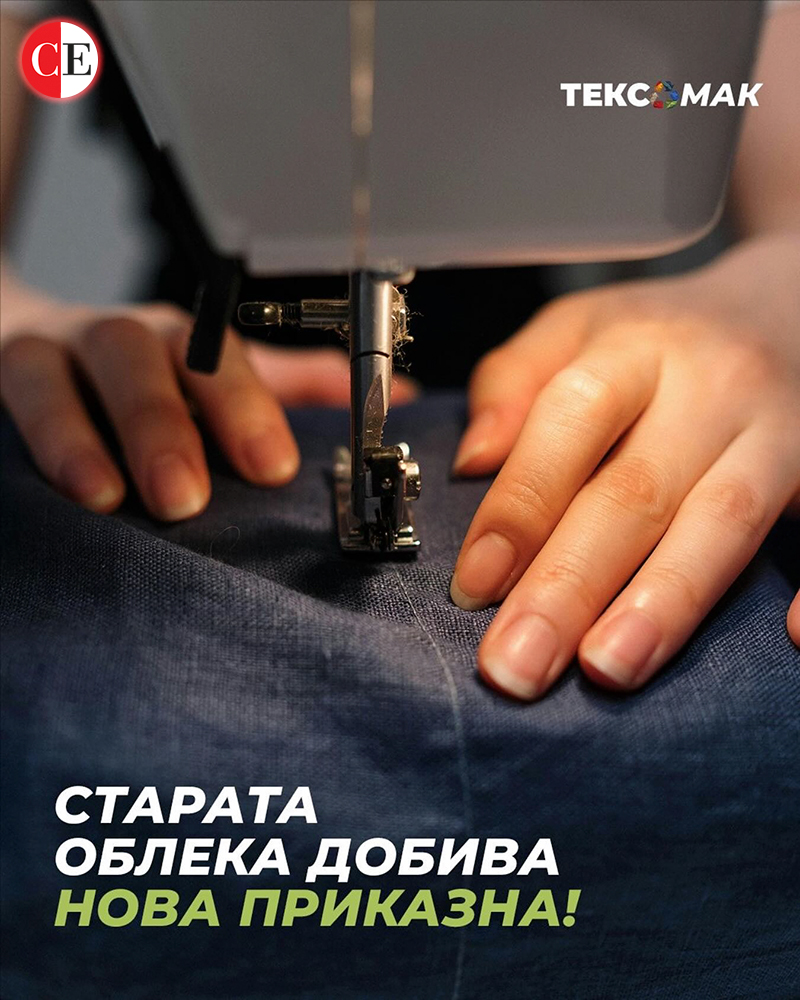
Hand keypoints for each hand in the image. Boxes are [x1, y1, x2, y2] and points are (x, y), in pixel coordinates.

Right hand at [0, 283, 415, 520]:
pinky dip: (22, 441)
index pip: (212, 356)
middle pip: (131, 356)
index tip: (272, 468)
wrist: (30, 347)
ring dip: (74, 434)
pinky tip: (41, 489)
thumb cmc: (144, 379)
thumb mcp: (222, 381)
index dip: (242, 406)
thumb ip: (295, 389)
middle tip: (185, 498)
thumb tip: (398, 398)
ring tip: (103, 498)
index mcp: (175, 341)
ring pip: (46, 376)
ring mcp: (39, 358)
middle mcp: (107, 339)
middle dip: (161, 422)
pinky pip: (1, 408)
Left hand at [449, 235, 799, 698]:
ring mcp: (782, 431)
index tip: (474, 586)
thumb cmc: (659, 336)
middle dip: (571, 585)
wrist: (784, 303)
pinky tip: (789, 636)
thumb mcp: (576, 328)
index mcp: (636, 346)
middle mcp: (713, 386)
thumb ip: (513, 381)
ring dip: (664, 604)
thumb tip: (473, 460)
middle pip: (636, 490)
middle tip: (517, 665)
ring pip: (722, 522)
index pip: (570, 420)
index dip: (520, 506)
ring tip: (608, 670)